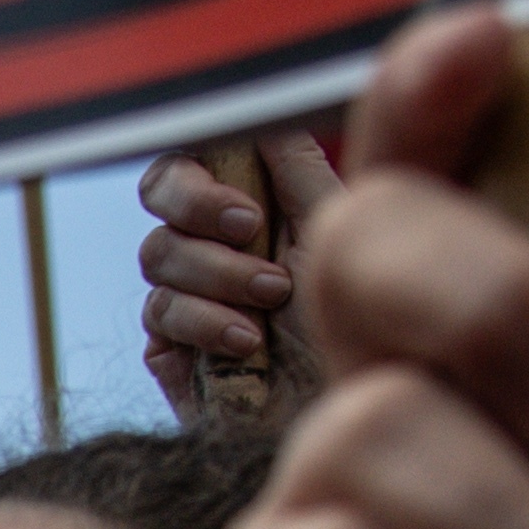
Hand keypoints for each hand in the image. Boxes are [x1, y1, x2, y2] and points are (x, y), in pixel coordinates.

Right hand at [139, 123, 343, 430]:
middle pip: (160, 191)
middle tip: (251, 232)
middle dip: (199, 209)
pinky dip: (202, 323)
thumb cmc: (371, 329)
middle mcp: (219, 242)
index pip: (196, 150)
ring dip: (216, 274)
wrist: (351, 414)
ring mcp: (190, 298)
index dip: (201, 165)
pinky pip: (158, 317)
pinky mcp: (171, 354)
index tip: (248, 199)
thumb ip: (301, 172)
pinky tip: (247, 342)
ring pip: (157, 255)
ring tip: (270, 302)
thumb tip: (265, 113)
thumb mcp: (345, 233)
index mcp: (261, 199)